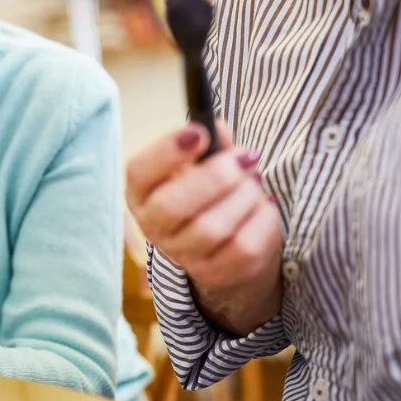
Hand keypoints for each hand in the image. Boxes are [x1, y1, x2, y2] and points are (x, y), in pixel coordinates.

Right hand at [125, 121, 282, 335]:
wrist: (228, 246)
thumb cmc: (211, 195)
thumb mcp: (206, 164)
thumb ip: (212, 144)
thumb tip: (216, 126)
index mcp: (141, 193)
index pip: (138, 172)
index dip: (165, 151)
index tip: (198, 132)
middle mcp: (153, 227)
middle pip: (171, 205)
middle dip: (215, 177)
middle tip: (245, 157)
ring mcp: (182, 255)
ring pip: (212, 228)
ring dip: (244, 196)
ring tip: (255, 182)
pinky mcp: (214, 273)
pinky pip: (243, 246)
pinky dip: (261, 219)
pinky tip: (262, 206)